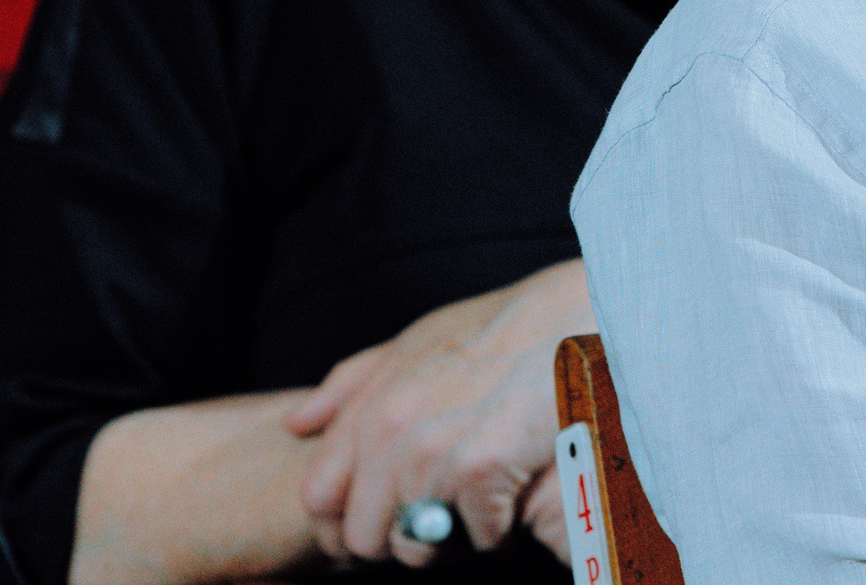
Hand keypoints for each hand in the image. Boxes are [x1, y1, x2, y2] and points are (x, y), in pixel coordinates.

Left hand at [287, 261, 594, 567]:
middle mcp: (392, 434)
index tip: (376, 526)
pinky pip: (478, 538)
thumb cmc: (495, 330)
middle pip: (362, 536)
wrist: (568, 317)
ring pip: (417, 547)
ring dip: (449, 539)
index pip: (317, 497)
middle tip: (436, 519)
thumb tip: (297, 424)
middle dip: (395, 540)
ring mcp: (435, 455)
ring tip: (477, 506)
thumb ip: (349, 384)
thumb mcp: (413, 341)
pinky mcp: (484, 470)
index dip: (340, 525)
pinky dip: (499, 529)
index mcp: (369, 408)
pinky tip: (514, 494)